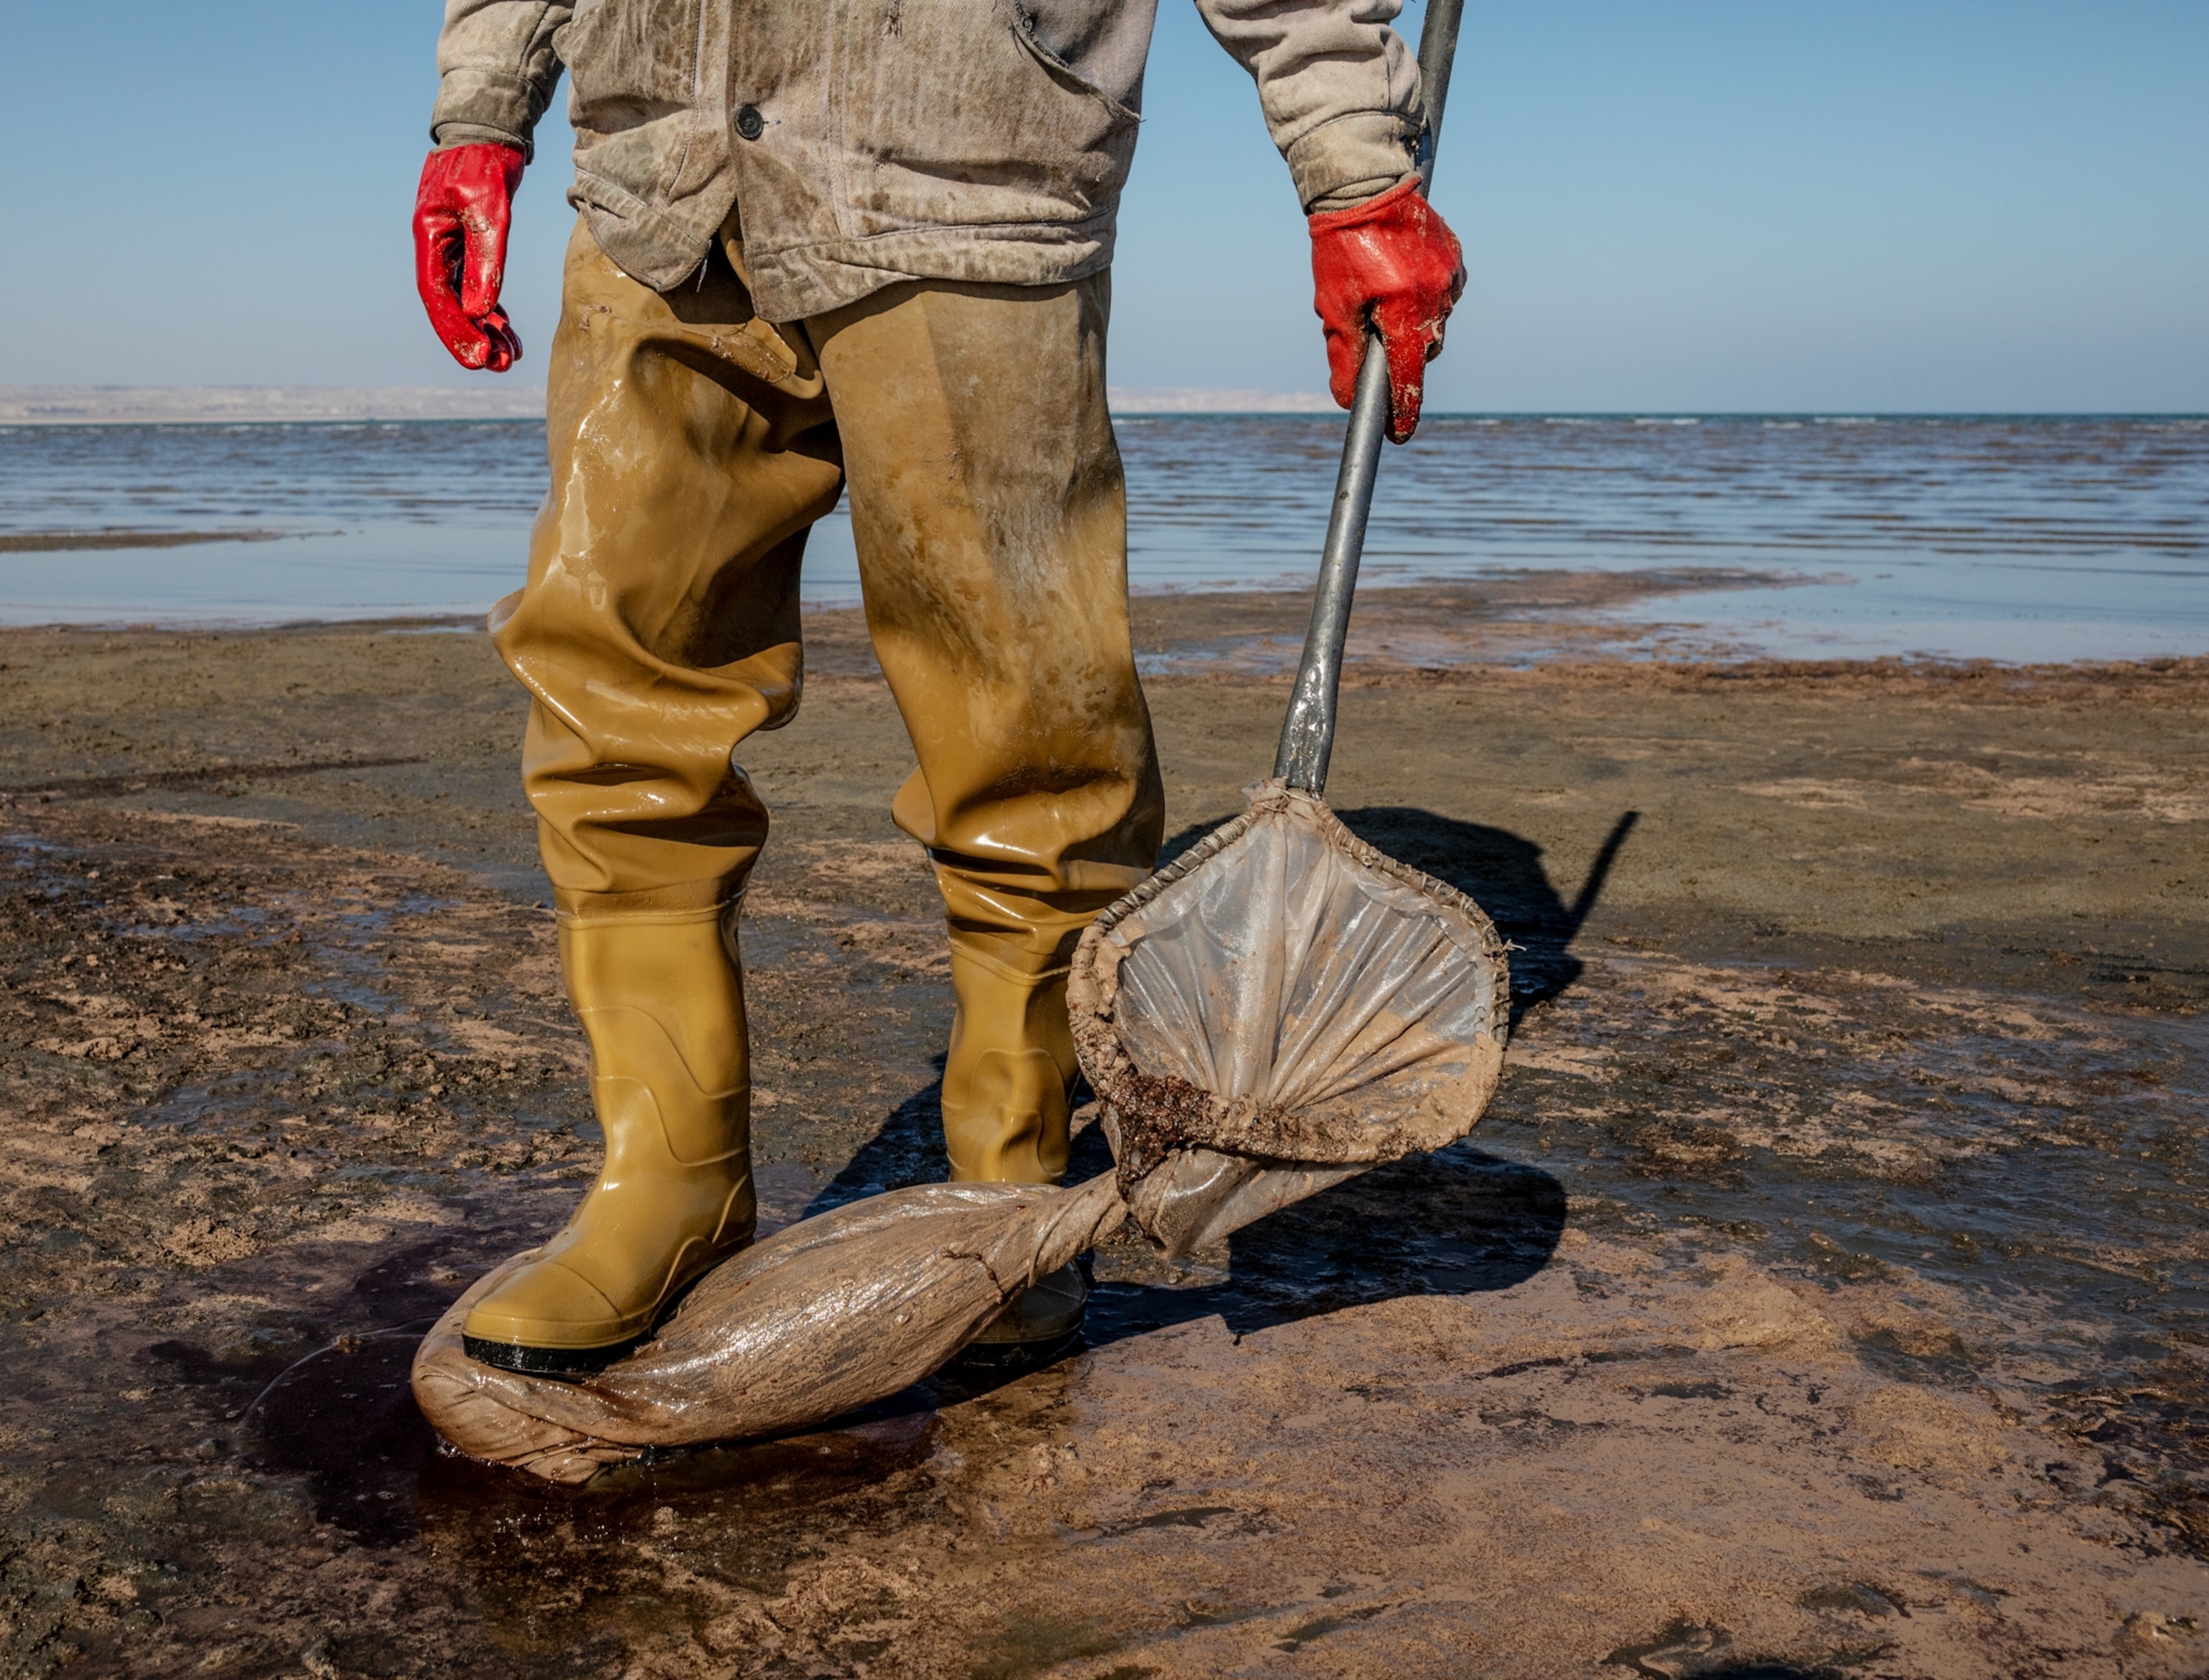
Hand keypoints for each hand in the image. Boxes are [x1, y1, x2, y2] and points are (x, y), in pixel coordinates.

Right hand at [413, 144, 525, 370]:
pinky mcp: (469, 244)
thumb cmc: (486, 163)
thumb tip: (481, 312)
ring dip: (486, 330)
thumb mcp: (490, 211)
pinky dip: (493, 311)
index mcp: (429, 236)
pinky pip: (477, 286)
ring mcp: (450, 246)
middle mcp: (435, 246)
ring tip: (511, 358)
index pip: (438, 296)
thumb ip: (485, 260)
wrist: (490, 129)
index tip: (480, 359)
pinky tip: (507, 332)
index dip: (456, 331)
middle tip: (499, 367)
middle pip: (450, 305)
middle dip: (473, 338)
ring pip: (465, 299)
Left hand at [1308, 178, 1465, 442]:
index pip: (1409, 377)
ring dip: (1413, 322)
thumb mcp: (1334, 307)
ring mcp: (1451, 276)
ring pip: (1435, 323)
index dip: (1403, 411)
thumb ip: (1344, 357)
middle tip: (1375, 332)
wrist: (1362, 188)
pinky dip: (1426, 298)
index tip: (1398, 436)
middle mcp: (1435, 296)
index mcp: (1403, 310)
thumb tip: (1348, 401)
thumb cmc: (1341, 249)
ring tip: (1384, 295)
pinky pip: (1444, 295)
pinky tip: (1403, 280)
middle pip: (1424, 351)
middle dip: (1402, 353)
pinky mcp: (1457, 259)